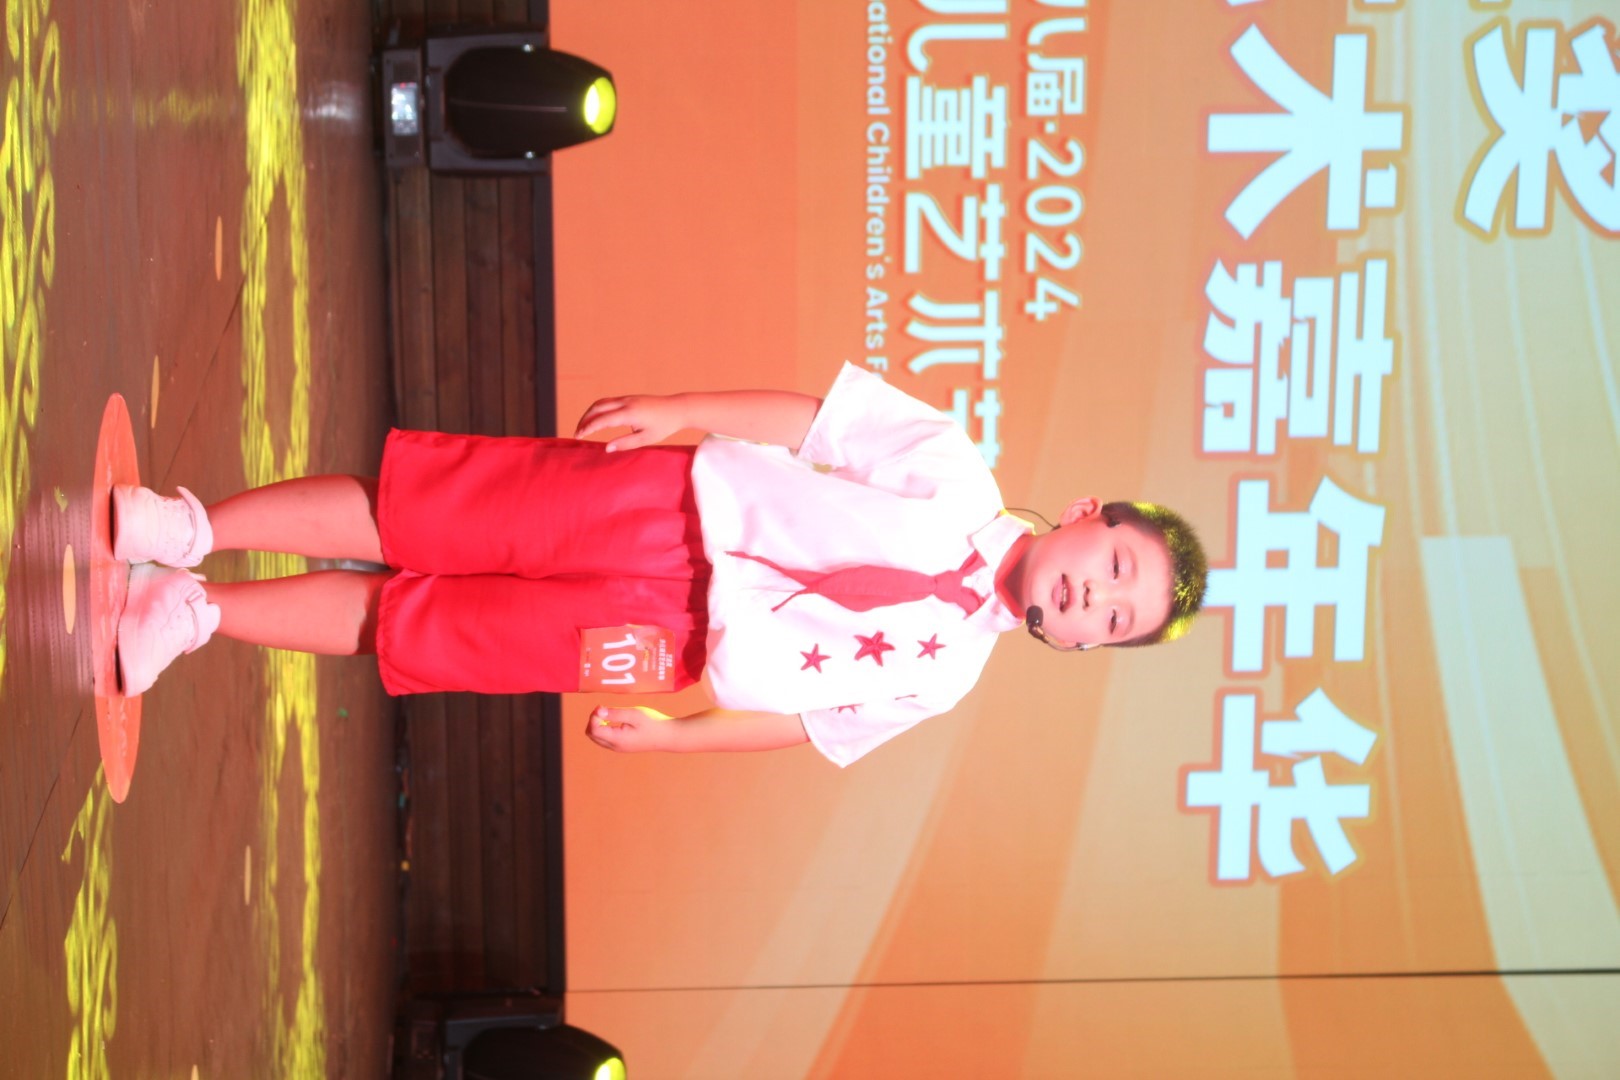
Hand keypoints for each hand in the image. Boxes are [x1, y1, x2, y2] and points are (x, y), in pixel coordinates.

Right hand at [574, 395, 688, 451]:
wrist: (678, 408)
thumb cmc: (664, 426)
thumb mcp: (646, 439)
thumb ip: (625, 443)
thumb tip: (607, 448)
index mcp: (630, 413)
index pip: (602, 419)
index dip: (588, 427)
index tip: (578, 436)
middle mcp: (626, 402)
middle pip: (597, 407)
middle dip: (584, 419)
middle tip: (577, 433)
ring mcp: (627, 398)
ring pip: (601, 402)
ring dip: (590, 413)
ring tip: (584, 427)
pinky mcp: (629, 398)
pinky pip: (608, 401)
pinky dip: (598, 410)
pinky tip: (596, 420)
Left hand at [586, 705, 674, 752]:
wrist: (667, 736)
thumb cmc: (653, 723)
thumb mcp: (634, 714)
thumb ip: (615, 713)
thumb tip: (598, 712)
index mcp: (617, 739)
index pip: (593, 729)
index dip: (594, 716)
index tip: (602, 706)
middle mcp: (615, 746)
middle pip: (592, 735)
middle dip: (593, 720)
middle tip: (603, 709)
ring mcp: (619, 748)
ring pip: (597, 738)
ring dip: (598, 725)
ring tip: (608, 713)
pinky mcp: (623, 746)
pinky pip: (605, 739)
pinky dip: (604, 729)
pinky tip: (613, 720)